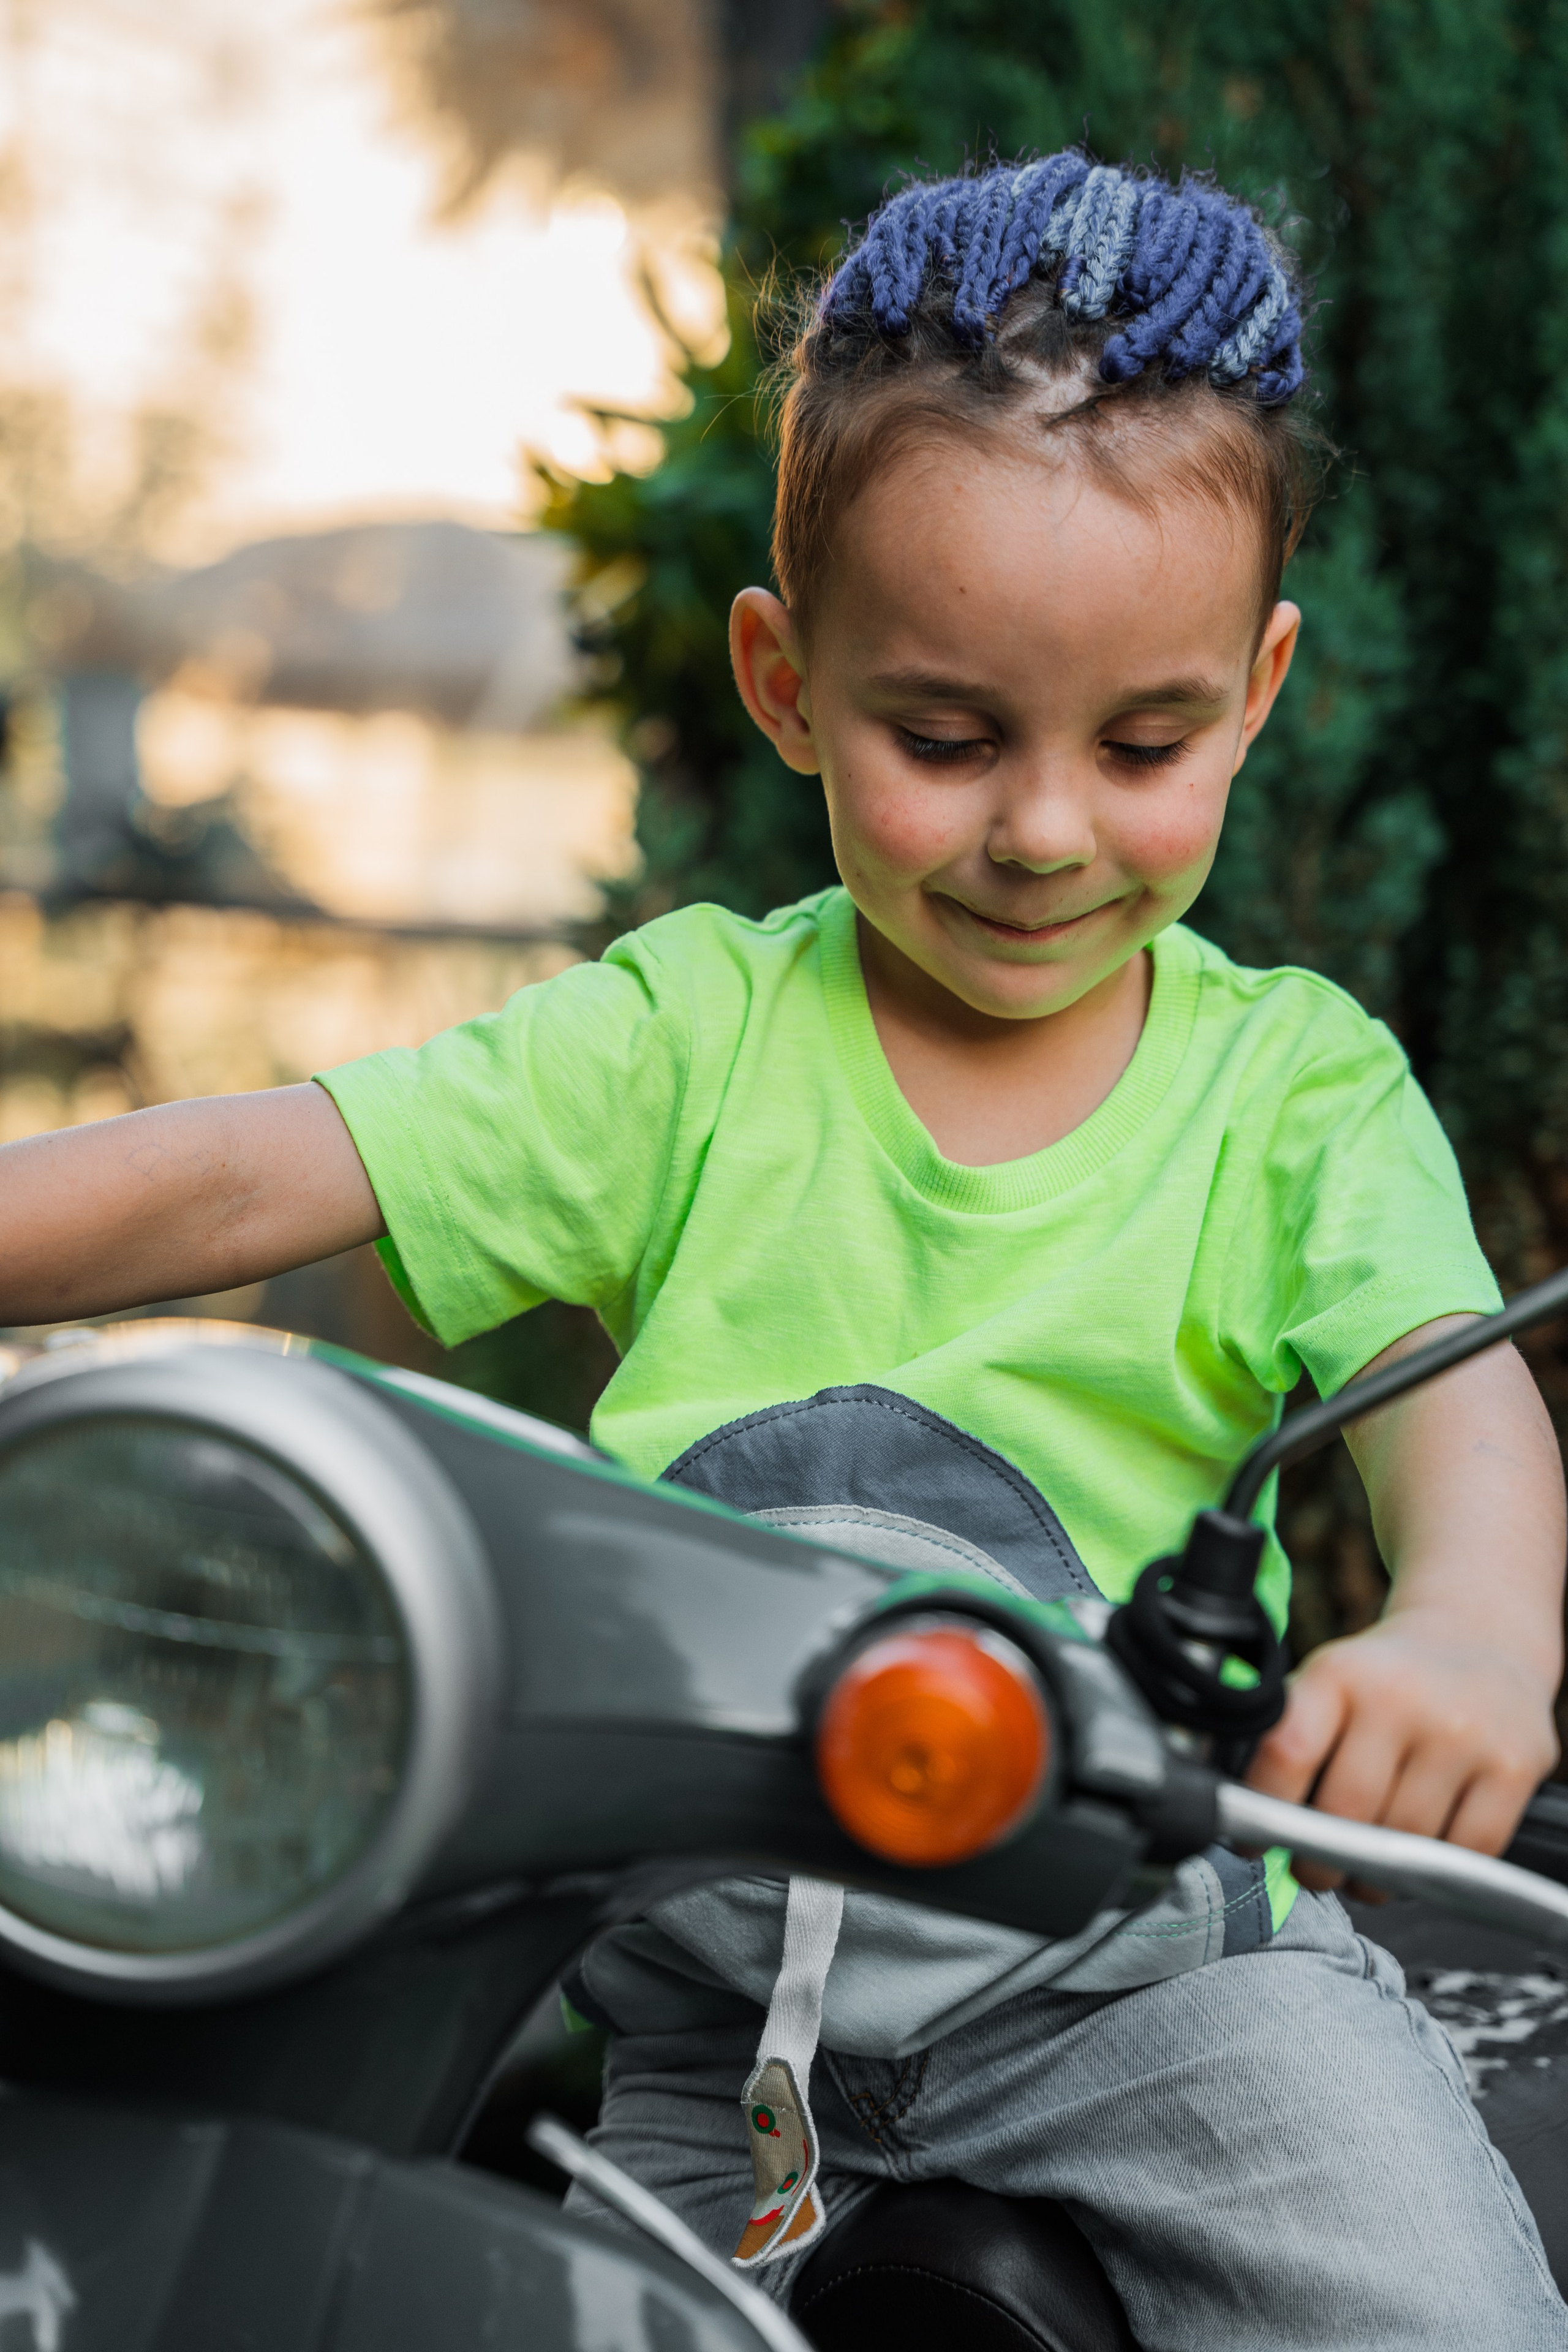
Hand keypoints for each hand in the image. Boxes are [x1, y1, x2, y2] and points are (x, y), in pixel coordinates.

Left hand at [1245, 1609, 1558, 1893]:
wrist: (1479, 1641)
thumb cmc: (1386, 1680)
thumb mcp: (1328, 1683)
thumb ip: (1288, 1739)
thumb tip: (1249, 1818)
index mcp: (1339, 1672)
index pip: (1287, 1753)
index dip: (1263, 1811)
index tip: (1250, 1843)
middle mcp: (1401, 1697)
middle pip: (1346, 1814)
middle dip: (1319, 1862)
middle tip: (1312, 1871)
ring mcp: (1463, 1733)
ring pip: (1404, 1844)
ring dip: (1375, 1875)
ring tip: (1363, 1867)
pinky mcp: (1514, 1766)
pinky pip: (1464, 1852)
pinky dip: (1435, 1871)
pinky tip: (1417, 1858)